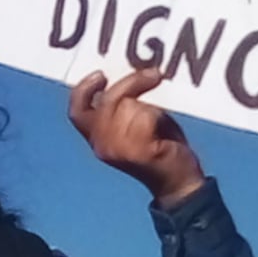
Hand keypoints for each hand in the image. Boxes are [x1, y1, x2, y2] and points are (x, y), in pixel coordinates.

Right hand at [68, 69, 207, 207]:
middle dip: (130, 83)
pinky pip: (143, 118)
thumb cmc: (161, 147)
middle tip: (153, 75)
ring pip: (125, 107)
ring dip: (147, 101)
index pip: (77, 112)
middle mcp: (103, 146)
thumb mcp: (137, 122)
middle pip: (106, 101)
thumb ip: (125, 105)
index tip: (102, 75)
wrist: (180, 182)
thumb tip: (129, 74)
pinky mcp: (138, 153)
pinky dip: (157, 116)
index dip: (84, 90)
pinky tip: (163, 127)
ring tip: (160, 109)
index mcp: (98, 139)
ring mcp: (119, 151)